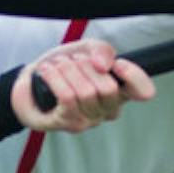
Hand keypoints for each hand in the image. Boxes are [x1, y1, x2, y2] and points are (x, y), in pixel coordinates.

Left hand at [11, 39, 155, 132]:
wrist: (32, 79)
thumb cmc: (64, 66)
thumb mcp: (86, 49)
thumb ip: (102, 50)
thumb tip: (104, 65)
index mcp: (119, 91)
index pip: (141, 90)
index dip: (133, 76)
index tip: (118, 64)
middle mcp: (107, 110)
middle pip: (108, 88)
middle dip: (85, 66)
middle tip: (71, 60)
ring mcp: (88, 120)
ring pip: (85, 93)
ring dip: (67, 70)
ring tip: (56, 65)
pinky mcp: (67, 124)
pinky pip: (67, 98)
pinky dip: (55, 79)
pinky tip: (47, 72)